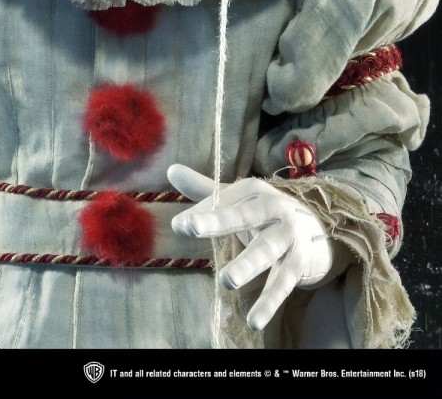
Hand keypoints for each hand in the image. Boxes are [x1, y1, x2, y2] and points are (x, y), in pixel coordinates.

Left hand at [168, 164, 332, 330]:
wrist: (320, 231)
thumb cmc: (266, 215)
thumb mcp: (239, 200)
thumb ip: (204, 190)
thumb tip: (171, 170)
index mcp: (254, 191)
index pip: (223, 201)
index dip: (201, 213)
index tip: (178, 226)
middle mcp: (273, 208)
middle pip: (243, 215)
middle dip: (218, 221)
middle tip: (191, 228)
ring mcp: (288, 235)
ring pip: (265, 250)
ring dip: (247, 265)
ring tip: (227, 281)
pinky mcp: (300, 262)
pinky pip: (282, 283)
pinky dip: (269, 302)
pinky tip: (254, 320)